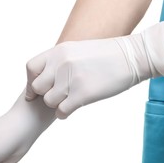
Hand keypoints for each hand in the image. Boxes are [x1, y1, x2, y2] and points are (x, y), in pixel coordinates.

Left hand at [26, 21, 163, 118]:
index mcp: (58, 51)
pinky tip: (73, 108)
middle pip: (38, 88)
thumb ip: (59, 60)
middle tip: (57, 96)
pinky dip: (64, 113)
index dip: (31, 82)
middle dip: (45, 94)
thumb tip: (46, 75)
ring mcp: (71, 79)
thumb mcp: (77, 49)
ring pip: (49, 101)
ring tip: (69, 100)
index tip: (36, 90)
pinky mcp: (82, 94)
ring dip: (57, 104)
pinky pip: (61, 111)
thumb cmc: (107, 55)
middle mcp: (61, 63)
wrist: (133, 57)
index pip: (30, 68)